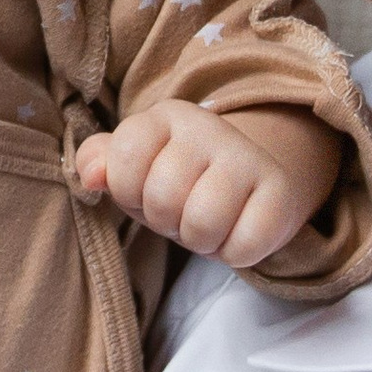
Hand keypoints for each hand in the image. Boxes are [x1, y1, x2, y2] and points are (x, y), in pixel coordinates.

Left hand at [74, 100, 339, 266]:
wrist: (251, 180)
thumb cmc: (179, 178)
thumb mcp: (135, 166)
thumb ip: (100, 164)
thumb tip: (90, 178)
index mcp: (166, 117)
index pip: (124, 158)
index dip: (127, 192)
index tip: (144, 192)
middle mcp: (209, 128)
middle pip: (162, 198)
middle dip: (165, 221)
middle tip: (181, 213)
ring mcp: (248, 158)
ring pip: (202, 222)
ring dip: (199, 240)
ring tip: (207, 224)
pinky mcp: (282, 193)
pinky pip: (242, 247)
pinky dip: (233, 254)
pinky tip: (236, 233)